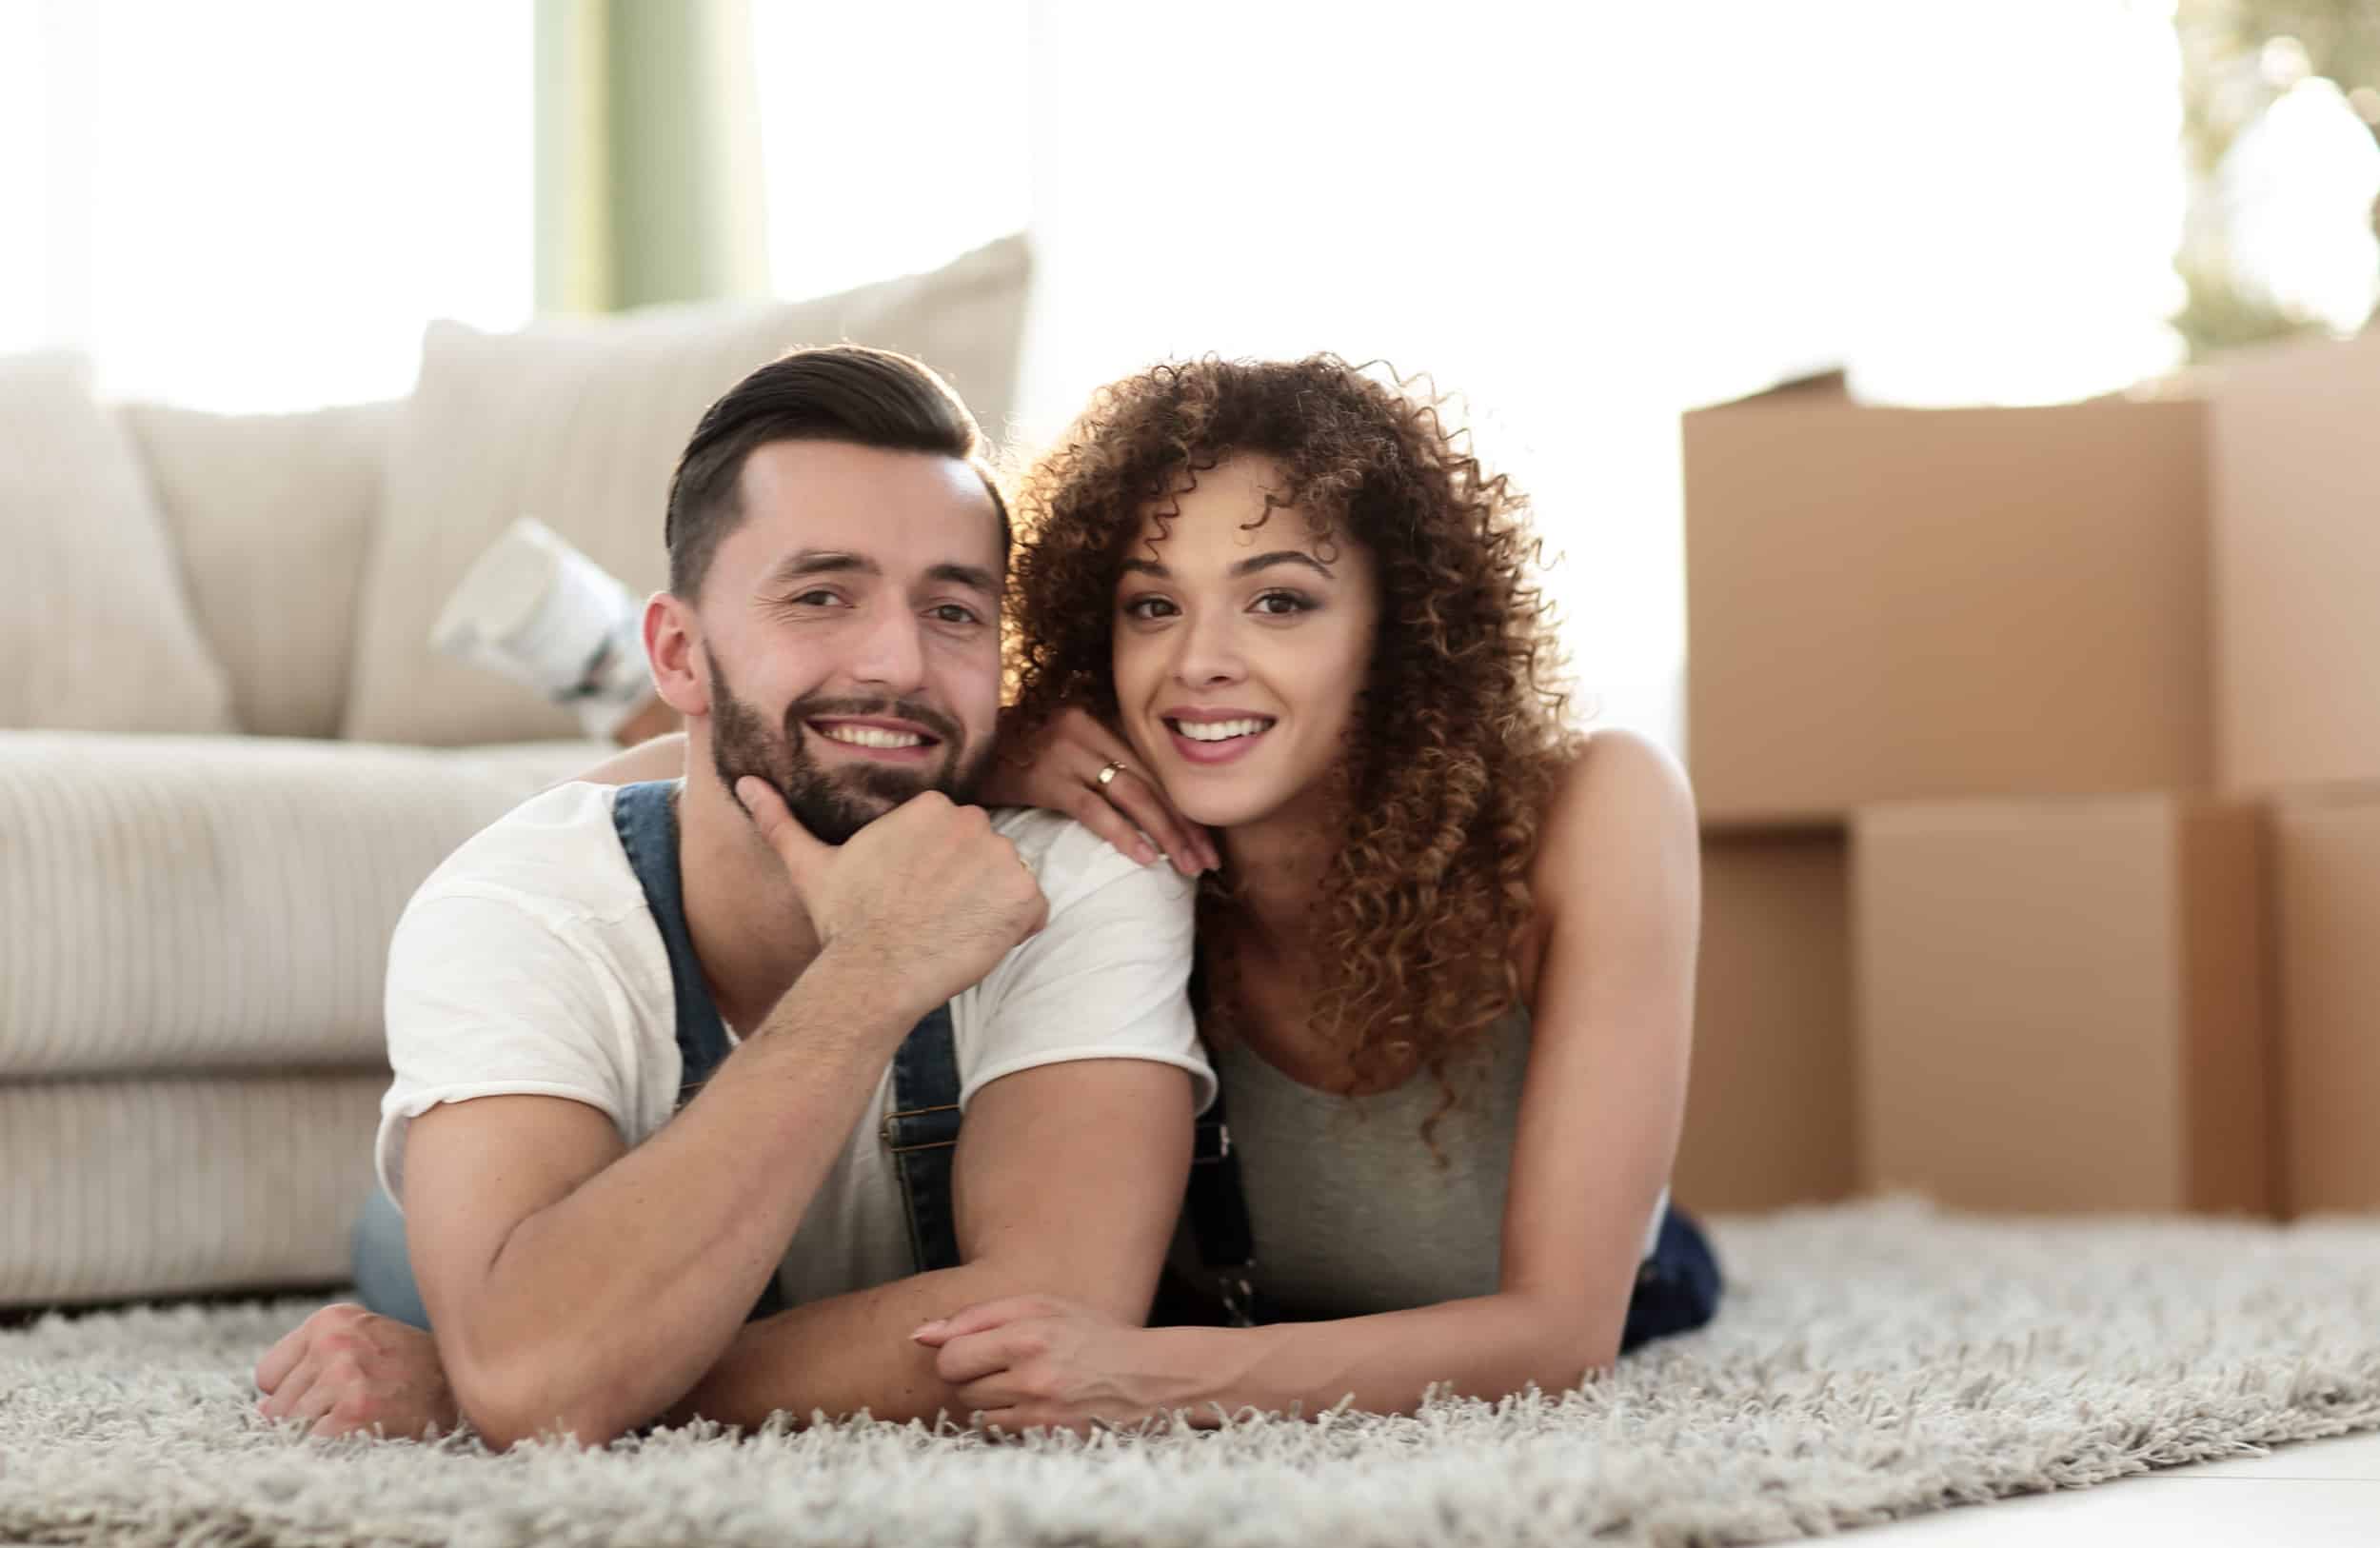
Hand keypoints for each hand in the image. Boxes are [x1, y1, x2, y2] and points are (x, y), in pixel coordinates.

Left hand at [254, 1303, 457, 1438]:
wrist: (464, 1387)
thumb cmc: (410, 1371)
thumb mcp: (363, 1339)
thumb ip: (316, 1357)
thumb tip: (266, 1407)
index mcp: (331, 1321)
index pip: (268, 1376)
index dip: (294, 1395)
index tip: (325, 1399)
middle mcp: (333, 1341)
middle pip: (275, 1406)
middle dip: (303, 1419)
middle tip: (345, 1415)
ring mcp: (344, 1375)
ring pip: (290, 1429)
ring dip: (318, 1436)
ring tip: (357, 1424)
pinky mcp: (355, 1410)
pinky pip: (311, 1445)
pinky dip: (330, 1451)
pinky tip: (359, 1439)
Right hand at [737, 778, 1048, 1016]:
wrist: (872, 972)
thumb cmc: (843, 922)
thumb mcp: (810, 865)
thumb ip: (781, 820)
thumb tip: (745, 784)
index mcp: (931, 806)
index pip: (957, 837)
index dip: (940, 872)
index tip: (914, 897)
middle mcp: (972, 821)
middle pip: (987, 855)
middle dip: (969, 887)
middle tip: (931, 918)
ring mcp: (1002, 857)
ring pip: (1010, 883)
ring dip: (992, 908)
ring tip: (951, 932)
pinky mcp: (1024, 896)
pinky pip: (1036, 911)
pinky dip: (1018, 931)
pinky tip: (978, 944)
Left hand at [911, 1294, 1192, 1433]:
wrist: (1146, 1377)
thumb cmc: (1091, 1335)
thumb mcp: (1040, 1306)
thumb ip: (976, 1317)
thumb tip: (919, 1336)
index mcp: (1027, 1334)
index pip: (950, 1355)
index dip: (957, 1353)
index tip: (977, 1350)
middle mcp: (1031, 1375)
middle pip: (959, 1385)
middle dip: (972, 1375)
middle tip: (1004, 1364)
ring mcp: (1039, 1412)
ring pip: (977, 1410)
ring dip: (989, 1398)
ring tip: (1022, 1383)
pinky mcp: (1046, 1436)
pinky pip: (999, 1431)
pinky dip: (1007, 1418)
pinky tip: (1032, 1403)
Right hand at [980, 706, 1218, 877]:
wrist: (958, 756)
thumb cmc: (1011, 762)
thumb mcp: (1059, 754)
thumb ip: (1095, 768)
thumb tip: (1143, 810)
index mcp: (1094, 722)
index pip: (1150, 769)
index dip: (1181, 806)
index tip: (1207, 840)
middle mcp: (1084, 729)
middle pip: (1147, 782)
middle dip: (1183, 824)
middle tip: (1207, 862)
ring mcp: (1065, 751)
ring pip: (1130, 795)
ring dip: (1164, 834)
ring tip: (1186, 865)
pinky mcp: (1045, 776)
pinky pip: (1094, 809)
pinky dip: (1123, 834)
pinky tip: (1145, 857)